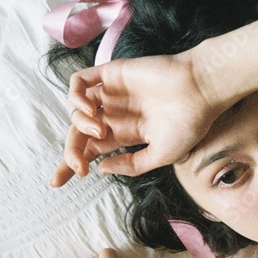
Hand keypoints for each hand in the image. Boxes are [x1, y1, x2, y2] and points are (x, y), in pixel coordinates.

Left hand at [51, 47, 220, 186]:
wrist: (200, 90)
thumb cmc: (188, 123)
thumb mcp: (161, 156)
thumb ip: (131, 165)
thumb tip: (101, 168)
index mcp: (125, 134)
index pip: (90, 150)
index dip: (71, 165)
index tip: (57, 183)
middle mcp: (115, 114)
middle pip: (78, 134)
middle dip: (70, 153)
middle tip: (77, 167)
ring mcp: (111, 93)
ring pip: (76, 110)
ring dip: (79, 125)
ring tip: (98, 132)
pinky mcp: (110, 73)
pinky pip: (79, 82)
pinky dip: (76, 96)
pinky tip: (90, 109)